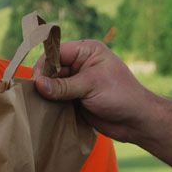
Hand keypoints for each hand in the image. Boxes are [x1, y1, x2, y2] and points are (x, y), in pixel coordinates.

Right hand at [34, 40, 159, 141]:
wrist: (136, 120)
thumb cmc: (120, 95)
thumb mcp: (91, 86)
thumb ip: (63, 86)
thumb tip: (37, 84)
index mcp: (87, 51)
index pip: (56, 52)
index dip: (44, 65)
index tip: (36, 82)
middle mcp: (81, 63)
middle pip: (52, 68)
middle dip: (43, 81)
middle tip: (35, 96)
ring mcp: (78, 81)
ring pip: (52, 84)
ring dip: (46, 94)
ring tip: (38, 105)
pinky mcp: (76, 98)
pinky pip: (57, 98)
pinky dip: (51, 104)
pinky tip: (45, 111)